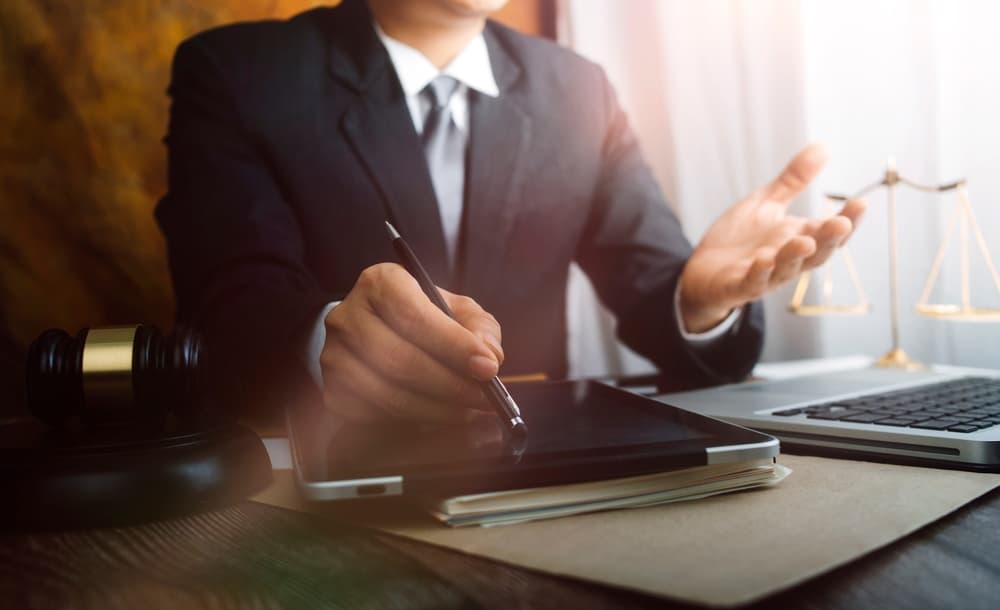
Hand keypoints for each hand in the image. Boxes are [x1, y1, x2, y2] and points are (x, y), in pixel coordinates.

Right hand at [320, 263, 502, 421]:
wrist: (373, 333)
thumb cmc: (420, 319)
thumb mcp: (454, 309)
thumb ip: (479, 326)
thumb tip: (490, 355)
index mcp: (381, 283)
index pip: (414, 316)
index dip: (454, 345)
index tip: (488, 368)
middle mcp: (349, 316)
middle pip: (401, 359)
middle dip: (451, 385)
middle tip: (485, 399)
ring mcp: (334, 355)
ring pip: (389, 394)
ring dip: (437, 409)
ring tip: (467, 410)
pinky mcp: (333, 391)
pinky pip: (377, 415)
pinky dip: (414, 420)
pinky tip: (438, 415)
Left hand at [679, 144, 866, 331]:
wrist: (704, 271)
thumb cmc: (741, 239)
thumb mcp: (766, 204)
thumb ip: (793, 181)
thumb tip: (822, 147)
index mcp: (798, 238)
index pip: (830, 232)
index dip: (848, 220)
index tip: (860, 203)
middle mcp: (786, 259)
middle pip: (816, 254)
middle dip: (829, 240)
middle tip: (841, 224)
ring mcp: (764, 275)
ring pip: (785, 270)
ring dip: (795, 256)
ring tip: (804, 241)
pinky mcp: (737, 286)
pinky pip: (751, 282)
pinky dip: (759, 273)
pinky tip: (764, 260)